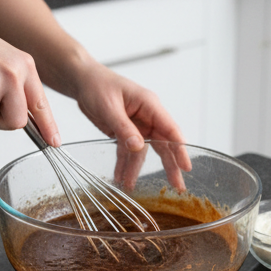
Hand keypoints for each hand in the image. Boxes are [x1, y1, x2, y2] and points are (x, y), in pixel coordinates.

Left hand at [70, 62, 191, 190]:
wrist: (83, 82)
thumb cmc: (98, 86)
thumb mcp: (109, 107)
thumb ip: (124, 128)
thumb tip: (138, 147)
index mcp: (149, 105)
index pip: (170, 130)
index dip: (180, 150)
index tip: (187, 167)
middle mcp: (147, 116)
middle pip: (162, 144)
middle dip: (169, 166)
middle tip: (177, 187)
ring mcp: (136, 125)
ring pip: (142, 152)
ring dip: (136, 170)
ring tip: (131, 187)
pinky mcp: (123, 132)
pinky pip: (126, 152)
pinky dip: (123, 165)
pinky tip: (120, 178)